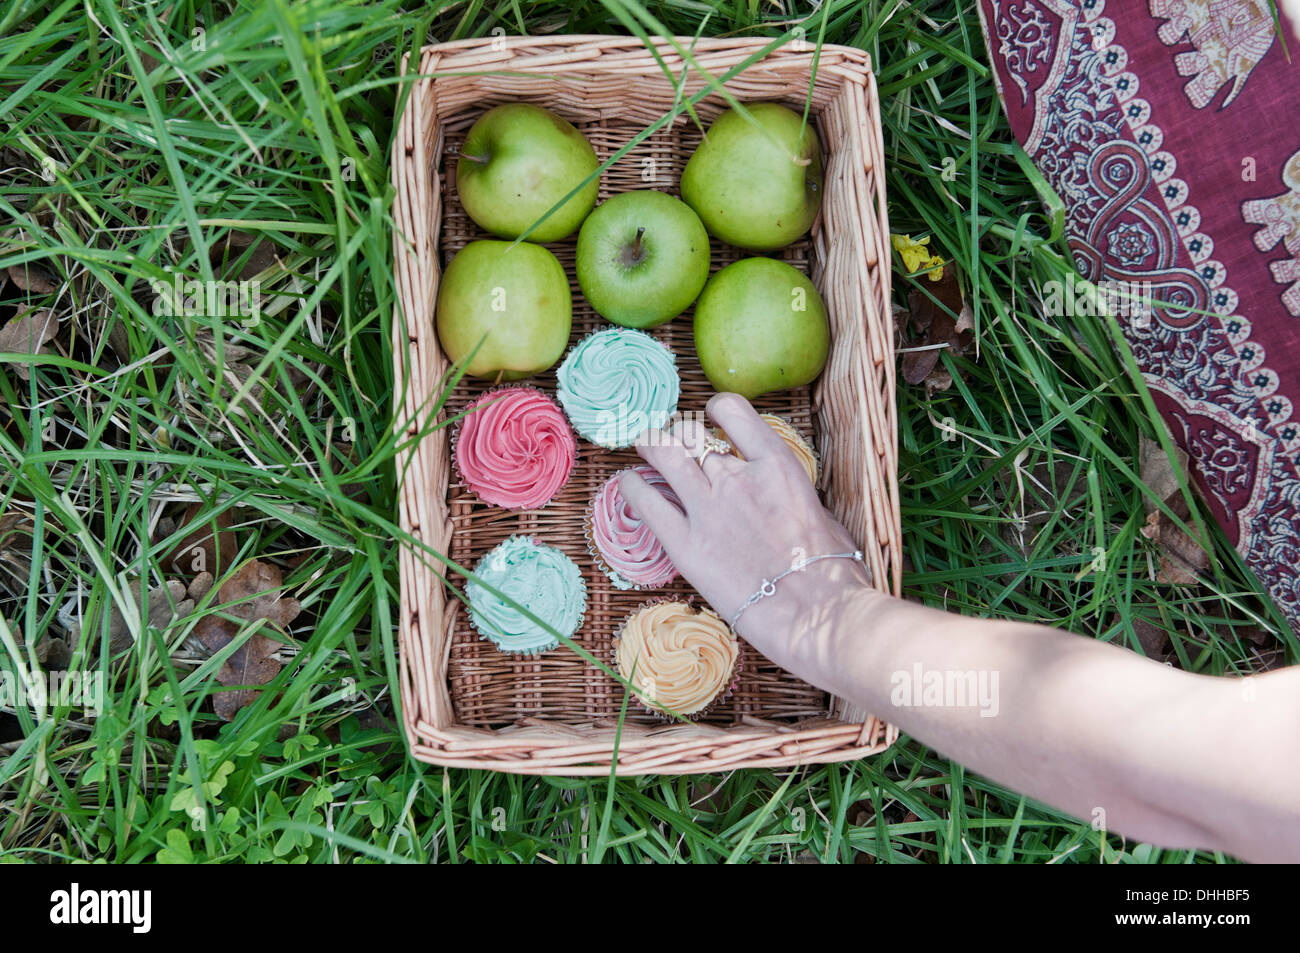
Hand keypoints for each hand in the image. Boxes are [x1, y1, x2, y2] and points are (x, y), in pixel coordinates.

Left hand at [619, 392, 873, 675]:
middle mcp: (736, 477)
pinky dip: (632, 487)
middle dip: (682, 436)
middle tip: (674, 442)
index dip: (718, 409)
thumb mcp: (821, 515)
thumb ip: (791, 498)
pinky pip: (646, 503)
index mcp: (776, 465)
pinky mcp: (684, 545)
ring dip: (651, 445)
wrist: (816, 614)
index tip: (712, 418)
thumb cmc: (833, 573)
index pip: (734, 411)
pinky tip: (627, 482)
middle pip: (694, 438)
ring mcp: (707, 509)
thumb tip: (786, 501)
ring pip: (663, 455)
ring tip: (643, 443)